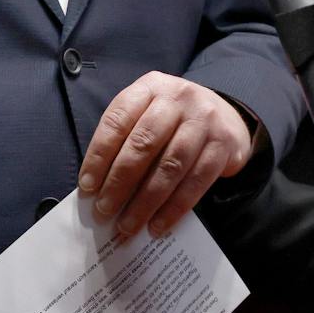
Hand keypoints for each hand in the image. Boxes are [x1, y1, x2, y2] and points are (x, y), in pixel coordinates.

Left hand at [78, 73, 252, 237]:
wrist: (226, 116)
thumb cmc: (174, 121)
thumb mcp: (148, 113)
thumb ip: (126, 139)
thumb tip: (98, 186)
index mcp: (150, 87)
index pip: (117, 120)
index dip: (99, 156)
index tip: (87, 187)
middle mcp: (177, 98)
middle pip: (143, 144)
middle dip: (119, 182)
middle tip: (104, 210)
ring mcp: (203, 121)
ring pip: (170, 166)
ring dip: (145, 201)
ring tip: (127, 224)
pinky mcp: (223, 145)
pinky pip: (195, 182)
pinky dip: (174, 208)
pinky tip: (158, 225)